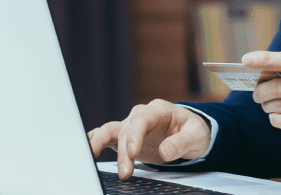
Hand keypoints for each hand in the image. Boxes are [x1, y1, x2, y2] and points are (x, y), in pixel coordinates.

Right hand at [87, 99, 211, 179]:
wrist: (188, 133)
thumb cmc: (192, 131)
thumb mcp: (196, 136)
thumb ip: (181, 142)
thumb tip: (165, 151)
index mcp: (158, 109)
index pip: (142, 119)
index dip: (135, 134)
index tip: (133, 152)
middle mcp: (141, 115)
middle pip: (125, 129)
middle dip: (123, 151)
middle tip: (125, 171)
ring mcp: (131, 126)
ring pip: (110, 131)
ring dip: (100, 144)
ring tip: (90, 157)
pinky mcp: (125, 138)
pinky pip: (106, 137)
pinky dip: (94, 141)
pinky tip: (85, 150)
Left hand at [244, 51, 280, 150]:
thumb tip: (277, 72)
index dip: (266, 59)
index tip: (247, 59)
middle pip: (277, 88)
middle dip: (261, 90)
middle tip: (257, 91)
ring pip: (278, 107)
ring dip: (268, 105)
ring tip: (270, 103)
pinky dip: (277, 118)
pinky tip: (280, 115)